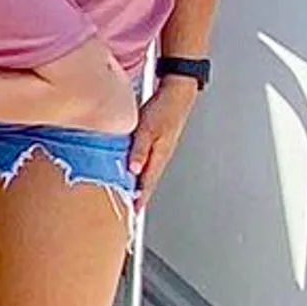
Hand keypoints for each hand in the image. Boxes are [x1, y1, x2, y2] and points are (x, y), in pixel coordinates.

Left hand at [128, 73, 199, 200]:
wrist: (176, 94)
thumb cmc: (163, 109)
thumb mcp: (148, 129)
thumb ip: (140, 150)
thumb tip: (134, 170)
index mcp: (160, 156)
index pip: (148, 183)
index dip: (140, 198)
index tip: (134, 211)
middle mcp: (161, 155)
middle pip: (148, 180)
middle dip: (140, 195)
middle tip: (131, 208)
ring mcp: (160, 149)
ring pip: (148, 171)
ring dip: (139, 183)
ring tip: (130, 194)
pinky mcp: (157, 142)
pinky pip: (147, 161)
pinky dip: (140, 169)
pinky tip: (133, 170)